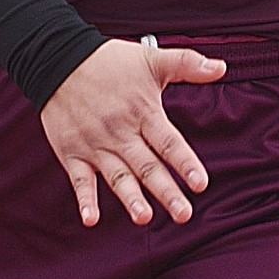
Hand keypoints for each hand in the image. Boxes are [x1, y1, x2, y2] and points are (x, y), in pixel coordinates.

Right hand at [40, 39, 224, 227]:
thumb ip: (187, 64)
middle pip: (147, 166)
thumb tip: (222, 67)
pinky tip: (91, 219)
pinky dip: (85, 199)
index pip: (168, 142)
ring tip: (144, 217)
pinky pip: (79, 179)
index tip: (200, 183)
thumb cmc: (109, 61)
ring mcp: (95, 145)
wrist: (56, 59)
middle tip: (184, 215)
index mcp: (143, 112)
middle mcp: (120, 132)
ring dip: (131, 198)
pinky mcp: (72, 152)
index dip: (185, 162)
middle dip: (166, 191)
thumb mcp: (151, 58)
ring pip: (117, 176)